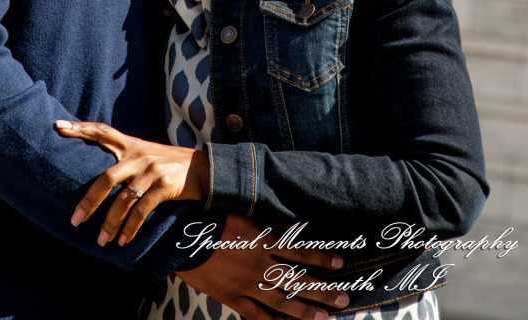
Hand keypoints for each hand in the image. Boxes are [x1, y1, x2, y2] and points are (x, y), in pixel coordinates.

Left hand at [56, 120, 208, 244]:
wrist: (202, 168)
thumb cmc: (167, 164)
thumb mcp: (145, 154)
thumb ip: (124, 159)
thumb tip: (97, 177)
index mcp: (131, 145)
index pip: (102, 131)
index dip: (81, 128)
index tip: (58, 126)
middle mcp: (139, 155)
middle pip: (106, 178)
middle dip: (88, 201)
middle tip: (74, 220)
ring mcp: (152, 170)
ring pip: (123, 200)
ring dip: (110, 223)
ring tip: (101, 241)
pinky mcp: (165, 186)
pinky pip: (142, 210)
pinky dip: (130, 228)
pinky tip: (122, 240)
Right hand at [176, 214, 349, 319]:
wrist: (183, 238)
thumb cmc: (214, 221)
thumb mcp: (244, 216)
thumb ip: (269, 226)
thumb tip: (292, 229)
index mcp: (262, 241)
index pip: (299, 251)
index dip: (321, 257)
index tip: (340, 262)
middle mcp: (259, 265)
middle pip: (297, 280)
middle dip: (322, 290)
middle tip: (343, 298)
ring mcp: (247, 284)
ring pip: (281, 300)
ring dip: (304, 310)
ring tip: (324, 317)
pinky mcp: (233, 298)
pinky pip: (256, 315)